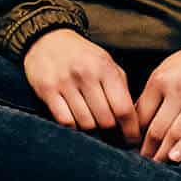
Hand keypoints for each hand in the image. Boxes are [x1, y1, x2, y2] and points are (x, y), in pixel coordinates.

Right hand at [22, 28, 139, 145]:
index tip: (132, 141)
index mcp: (104, 68)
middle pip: (105, 120)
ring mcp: (64, 82)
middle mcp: (85, 74)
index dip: (130, 130)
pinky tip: (76, 122)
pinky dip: (73, 127)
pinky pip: (65, 121)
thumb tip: (133, 123)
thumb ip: (121, 89)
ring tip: (92, 126)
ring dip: (91, 130)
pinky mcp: (47, 90)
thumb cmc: (83, 57)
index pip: (123, 109)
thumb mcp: (107, 64)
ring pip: (85, 124)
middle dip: (110, 131)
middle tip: (110, 134)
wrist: (47, 39)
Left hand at [136, 37, 180, 162]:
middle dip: (146, 148)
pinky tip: (175, 158)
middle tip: (141, 163)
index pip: (140, 113)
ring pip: (175, 132)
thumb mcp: (168, 69)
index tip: (129, 146)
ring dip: (163, 152)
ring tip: (156, 165)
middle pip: (155, 127)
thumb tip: (136, 116)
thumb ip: (154, 91)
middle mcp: (176, 90)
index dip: (133, 133)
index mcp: (159, 80)